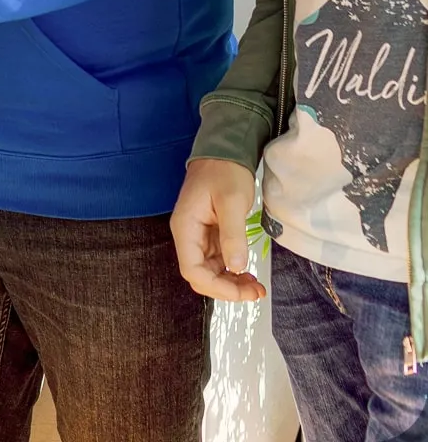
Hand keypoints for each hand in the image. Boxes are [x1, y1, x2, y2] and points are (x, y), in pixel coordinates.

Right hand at [170, 159, 265, 302]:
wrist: (225, 151)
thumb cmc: (225, 172)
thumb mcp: (231, 202)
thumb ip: (233, 236)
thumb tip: (237, 268)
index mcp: (185, 228)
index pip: (193, 270)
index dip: (217, 287)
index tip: (244, 291)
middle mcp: (188, 235)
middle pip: (201, 274)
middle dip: (227, 289)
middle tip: (256, 291)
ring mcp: (198, 235)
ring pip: (210, 271)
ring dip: (231, 283)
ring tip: (256, 285)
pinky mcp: (210, 233)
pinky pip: (218, 260)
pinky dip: (233, 270)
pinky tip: (248, 272)